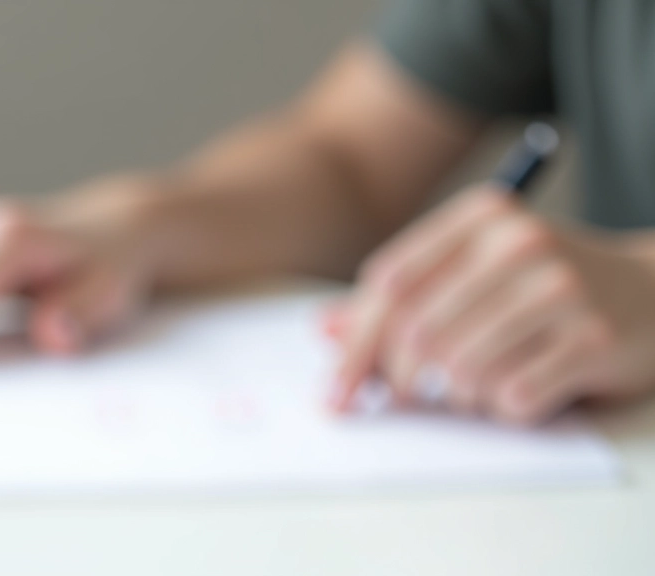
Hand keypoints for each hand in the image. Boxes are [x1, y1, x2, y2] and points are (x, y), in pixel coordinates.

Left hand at [331, 185, 654, 423]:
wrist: (653, 292)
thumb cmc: (541, 285)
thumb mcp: (472, 271)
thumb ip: (402, 296)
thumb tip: (323, 329)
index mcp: (480, 216)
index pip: (389, 283)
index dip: (354, 344)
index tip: (335, 392)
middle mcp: (519, 242)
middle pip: (417, 331)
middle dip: (398, 381)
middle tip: (402, 399)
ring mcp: (561, 289)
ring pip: (461, 370)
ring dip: (457, 396)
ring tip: (477, 385)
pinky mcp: (594, 339)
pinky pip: (512, 397)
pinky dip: (503, 408)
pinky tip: (523, 389)